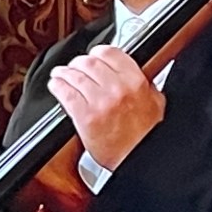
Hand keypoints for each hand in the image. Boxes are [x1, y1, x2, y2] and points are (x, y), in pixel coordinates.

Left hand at [47, 45, 165, 169]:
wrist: (138, 159)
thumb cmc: (146, 136)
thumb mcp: (156, 103)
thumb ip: (146, 85)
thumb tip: (139, 75)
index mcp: (135, 81)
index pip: (110, 53)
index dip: (98, 52)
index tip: (93, 55)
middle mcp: (116, 88)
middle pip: (89, 63)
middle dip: (79, 63)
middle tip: (74, 66)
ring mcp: (99, 102)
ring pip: (74, 76)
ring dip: (64, 73)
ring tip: (59, 74)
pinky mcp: (85, 117)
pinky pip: (66, 94)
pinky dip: (57, 86)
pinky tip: (56, 85)